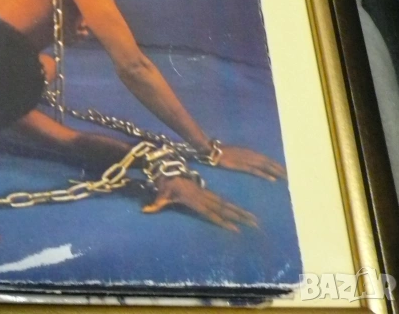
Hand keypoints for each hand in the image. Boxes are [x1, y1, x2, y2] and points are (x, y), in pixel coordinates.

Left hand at [143, 176, 258, 232]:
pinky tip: (242, 212)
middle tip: (255, 224)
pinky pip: (222, 201)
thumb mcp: (160, 195)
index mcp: (194, 200)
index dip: (222, 221)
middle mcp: (204, 197)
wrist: (169, 169)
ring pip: (226, 205)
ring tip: (254, 219)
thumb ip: (155, 204)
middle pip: (225, 209)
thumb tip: (144, 211)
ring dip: (241, 212)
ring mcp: (207, 195)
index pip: (211, 213)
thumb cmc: (164, 185)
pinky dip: (233, 207)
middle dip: (240, 216)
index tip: (236, 229)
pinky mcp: (207, 193)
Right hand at [215, 145, 286, 181]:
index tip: (284, 170)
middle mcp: (249, 154)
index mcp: (247, 152)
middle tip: (290, 175)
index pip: (265, 158)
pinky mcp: (240, 165)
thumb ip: (239, 158)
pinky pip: (255, 171)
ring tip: (286, 177)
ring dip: (276, 171)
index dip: (275, 164)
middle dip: (279, 168)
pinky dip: (265, 174)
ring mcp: (245, 159)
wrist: (208, 149)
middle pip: (268, 161)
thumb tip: (244, 162)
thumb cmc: (217, 152)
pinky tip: (272, 179)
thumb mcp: (231, 154)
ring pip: (264, 165)